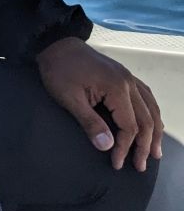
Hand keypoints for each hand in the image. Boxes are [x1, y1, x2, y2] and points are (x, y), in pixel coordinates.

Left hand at [37, 36, 162, 171]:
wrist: (56, 44)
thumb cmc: (59, 70)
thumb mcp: (69, 98)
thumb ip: (89, 122)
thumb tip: (107, 147)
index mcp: (117, 88)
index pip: (130, 126)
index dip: (125, 147)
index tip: (117, 164)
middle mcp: (128, 82)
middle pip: (146, 119)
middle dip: (144, 145)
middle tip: (140, 166)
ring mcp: (128, 77)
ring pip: (151, 108)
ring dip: (154, 131)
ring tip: (154, 151)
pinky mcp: (123, 75)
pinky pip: (145, 96)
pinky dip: (151, 113)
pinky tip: (151, 122)